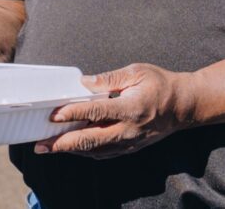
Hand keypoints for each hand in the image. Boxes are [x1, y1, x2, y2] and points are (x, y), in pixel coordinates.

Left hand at [34, 63, 196, 159]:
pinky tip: (71, 147)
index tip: (54, 115)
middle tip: (41, 144)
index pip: (96, 112)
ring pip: (94, 150)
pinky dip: (84, 151)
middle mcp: (129, 130)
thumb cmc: (160, 84)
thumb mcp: (136, 72)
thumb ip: (109, 79)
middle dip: (63, 143)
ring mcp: (129, 142)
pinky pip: (103, 153)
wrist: (183, 106)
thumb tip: (84, 83)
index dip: (73, 113)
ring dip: (70, 150)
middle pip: (90, 140)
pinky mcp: (129, 148)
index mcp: (131, 108)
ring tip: (49, 147)